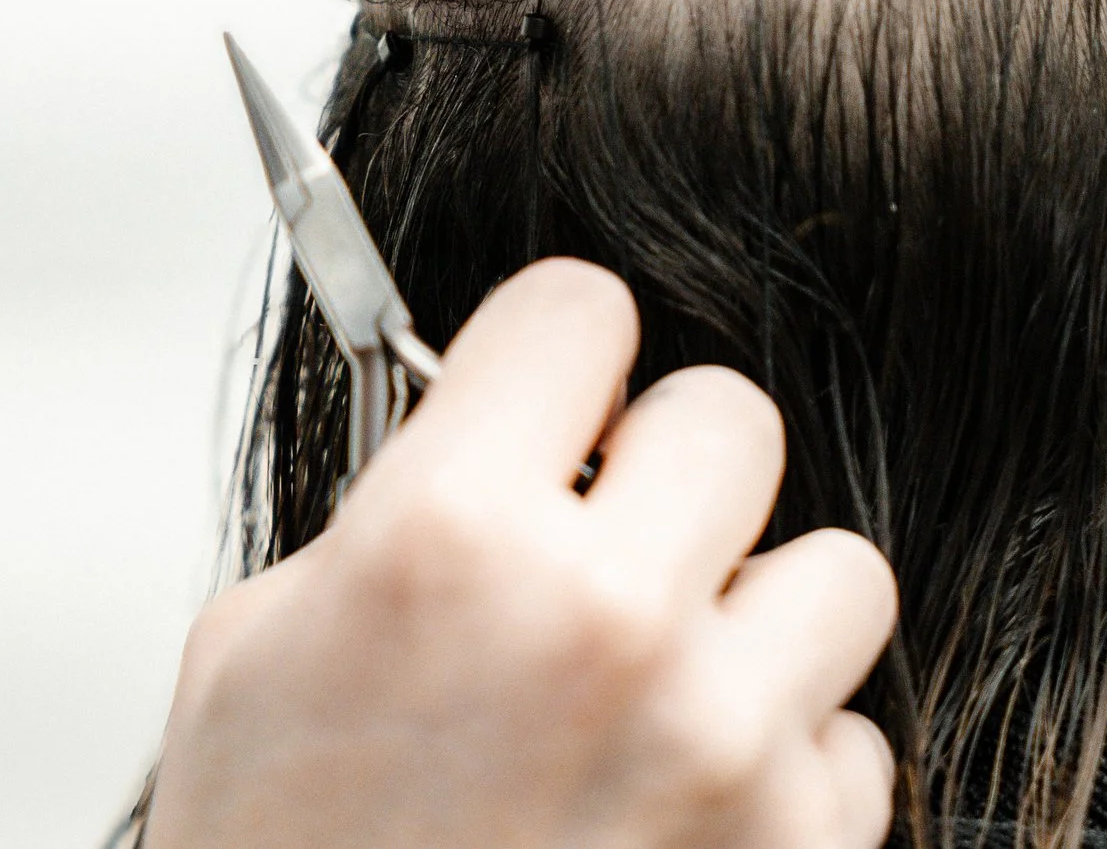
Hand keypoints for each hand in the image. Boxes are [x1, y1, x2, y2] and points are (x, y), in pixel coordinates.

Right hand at [146, 259, 899, 848]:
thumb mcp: (255, 662)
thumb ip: (394, 515)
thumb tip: (495, 426)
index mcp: (448, 545)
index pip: (581, 307)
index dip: (555, 353)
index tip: (550, 394)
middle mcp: (604, 622)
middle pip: (731, 414)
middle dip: (664, 472)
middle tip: (608, 544)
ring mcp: (721, 743)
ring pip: (835, 569)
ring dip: (755, 617)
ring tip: (665, 685)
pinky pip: (852, 738)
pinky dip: (787, 766)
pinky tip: (687, 811)